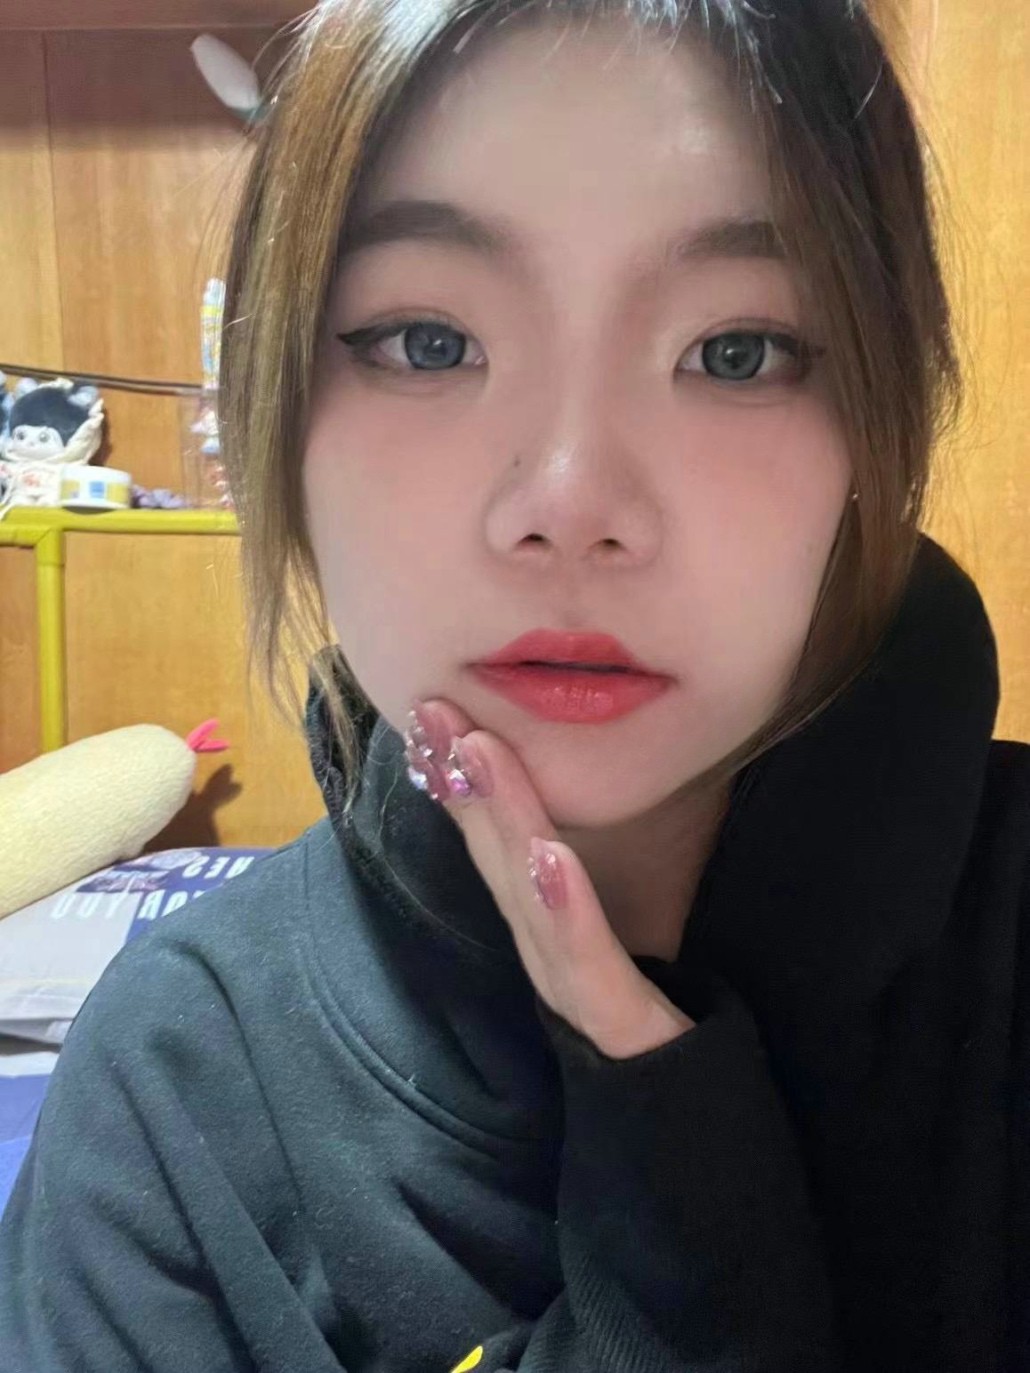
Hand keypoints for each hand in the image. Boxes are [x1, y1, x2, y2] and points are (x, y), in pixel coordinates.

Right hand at [403, 698, 695, 1060]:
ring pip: (526, 886)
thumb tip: (550, 809)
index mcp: (537, 916)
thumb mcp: (594, 926)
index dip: (459, 774)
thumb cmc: (633, 1005)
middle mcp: (537, 940)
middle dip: (461, 776)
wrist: (674, 1100)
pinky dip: (564, 903)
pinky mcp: (606, 1010)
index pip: (491, 835)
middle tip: (431, 708)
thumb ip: (563, 876)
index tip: (431, 709)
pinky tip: (550, 857)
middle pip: (494, 850)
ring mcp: (566, 975)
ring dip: (501, 815)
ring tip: (480, 753)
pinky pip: (584, 951)